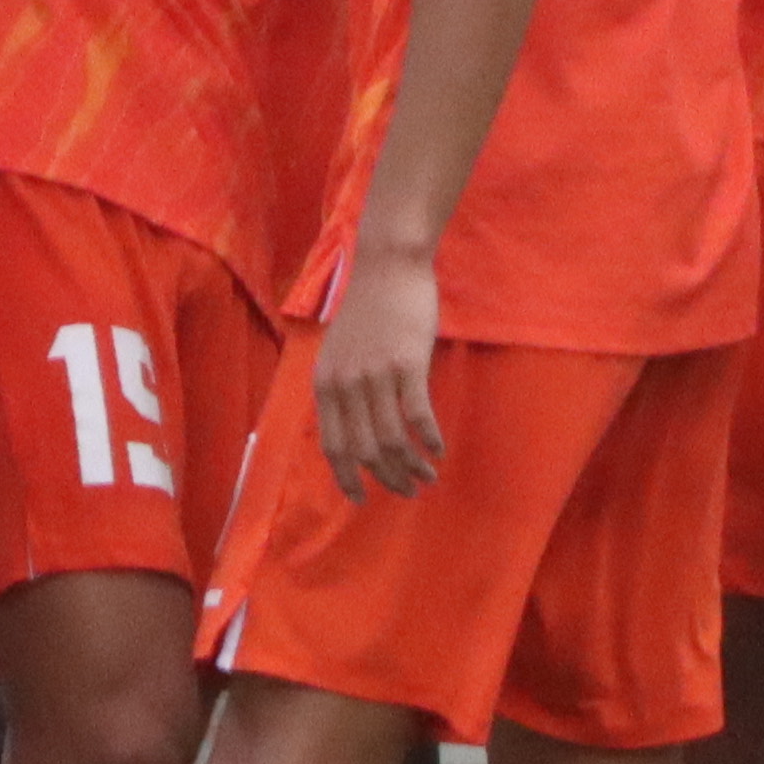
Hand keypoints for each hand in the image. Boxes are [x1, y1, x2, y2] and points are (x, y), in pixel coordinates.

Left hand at [311, 246, 444, 500]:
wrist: (388, 265)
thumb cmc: (368, 308)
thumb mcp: (339, 352)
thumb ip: (342, 389)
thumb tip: (355, 431)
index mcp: (324, 384)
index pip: (332, 446)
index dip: (346, 478)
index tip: (361, 499)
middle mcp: (345, 385)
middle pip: (365, 450)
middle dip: (387, 479)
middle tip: (408, 492)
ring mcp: (375, 375)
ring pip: (392, 440)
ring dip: (412, 466)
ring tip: (427, 478)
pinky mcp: (407, 365)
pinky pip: (418, 416)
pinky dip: (430, 439)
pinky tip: (439, 450)